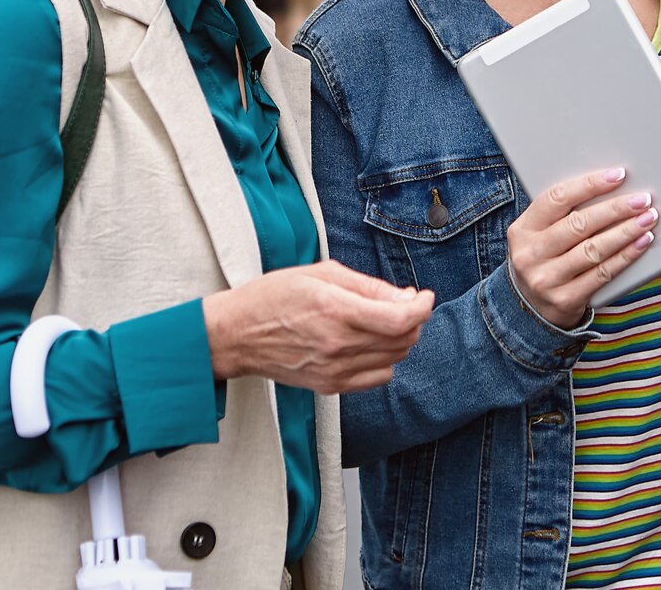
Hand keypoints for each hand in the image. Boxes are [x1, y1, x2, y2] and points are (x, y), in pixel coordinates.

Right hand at [202, 260, 433, 393]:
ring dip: (399, 339)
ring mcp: (334, 370)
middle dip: (412, 319)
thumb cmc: (274, 296)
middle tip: (401, 304)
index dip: (422, 307)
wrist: (236, 335)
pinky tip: (368, 344)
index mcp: (336, 310)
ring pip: (394, 359)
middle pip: (403, 340)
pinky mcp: (330, 387)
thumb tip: (406, 297)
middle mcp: (338, 345)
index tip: (423, 296)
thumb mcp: (322, 274)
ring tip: (382, 321)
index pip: (400, 319)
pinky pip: (377, 378)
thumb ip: (369, 286)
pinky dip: (384, 360)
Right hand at [506, 167, 657, 328]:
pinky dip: (626, 256)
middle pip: (579, 224)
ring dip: (626, 232)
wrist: (530, 308)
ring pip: (594, 249)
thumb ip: (563, 213)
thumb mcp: (539, 234)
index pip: (557, 198)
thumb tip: (611, 186)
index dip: (589, 185)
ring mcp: (546, 279)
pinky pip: (602, 274)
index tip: (618, 175)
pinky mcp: (565, 300)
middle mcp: (530, 254)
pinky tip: (641, 243)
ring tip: (648, 219)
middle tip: (642, 199)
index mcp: (522, 229)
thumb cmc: (544, 258)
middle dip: (616, 209)